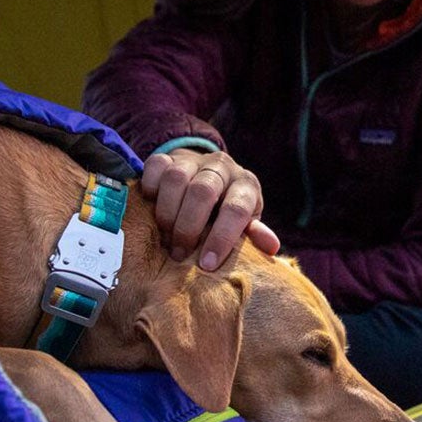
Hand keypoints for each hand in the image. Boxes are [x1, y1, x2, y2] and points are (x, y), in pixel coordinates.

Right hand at [141, 148, 280, 269]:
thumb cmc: (227, 209)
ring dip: (167, 214)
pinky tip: (151, 208)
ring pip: (176, 179)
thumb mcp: (245, 221)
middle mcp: (222, 167)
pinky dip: (151, 188)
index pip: (236, 209)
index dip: (222, 238)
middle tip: (178, 253)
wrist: (209, 175)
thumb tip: (270, 247)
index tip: (208, 264)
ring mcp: (194, 160)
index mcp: (245, 185)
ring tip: (165, 238)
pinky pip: (156, 165)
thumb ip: (254, 234)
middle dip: (188, 227)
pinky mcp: (169, 157)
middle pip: (202, 192)